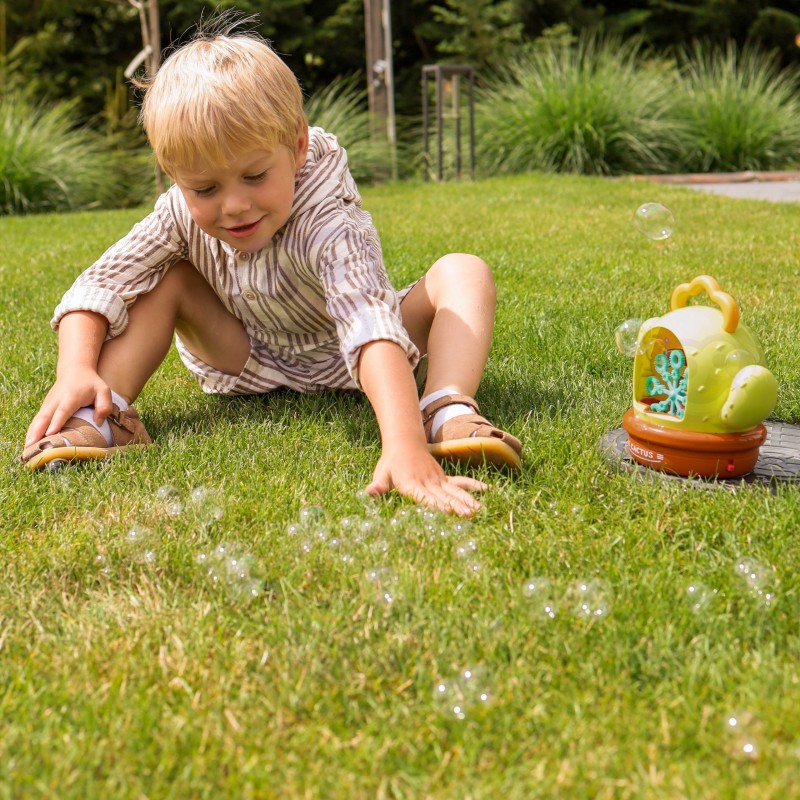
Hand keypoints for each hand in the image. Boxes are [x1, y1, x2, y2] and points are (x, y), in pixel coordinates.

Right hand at [25, 368, 112, 445]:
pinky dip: (31, 431)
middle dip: (37, 432)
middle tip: (31, 446)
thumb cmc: (91, 383)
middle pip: (45, 417)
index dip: (56, 422)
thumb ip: (104, 406)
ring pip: (38, 420)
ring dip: (31, 434)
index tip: (50, 433)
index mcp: (71, 397)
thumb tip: (98, 422)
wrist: (75, 370)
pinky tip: (29, 444)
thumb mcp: (104, 391)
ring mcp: (48, 404)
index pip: (62, 411)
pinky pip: (37, 421)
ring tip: (26, 450)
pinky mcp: (45, 407)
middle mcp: (56, 400)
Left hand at [365, 440, 487, 516]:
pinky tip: (488, 490)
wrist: (404, 443)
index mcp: (412, 484)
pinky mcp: (444, 478)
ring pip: (455, 491)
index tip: (448, 511)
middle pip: (444, 497)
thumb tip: (368, 492)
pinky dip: (473, 486)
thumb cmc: (391, 464)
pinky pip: (461, 482)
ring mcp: (438, 480)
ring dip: (468, 501)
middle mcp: (428, 482)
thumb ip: (377, 485)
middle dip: (457, 507)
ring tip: (479, 510)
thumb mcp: (382, 474)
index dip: (436, 505)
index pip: (425, 497)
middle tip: (470, 516)